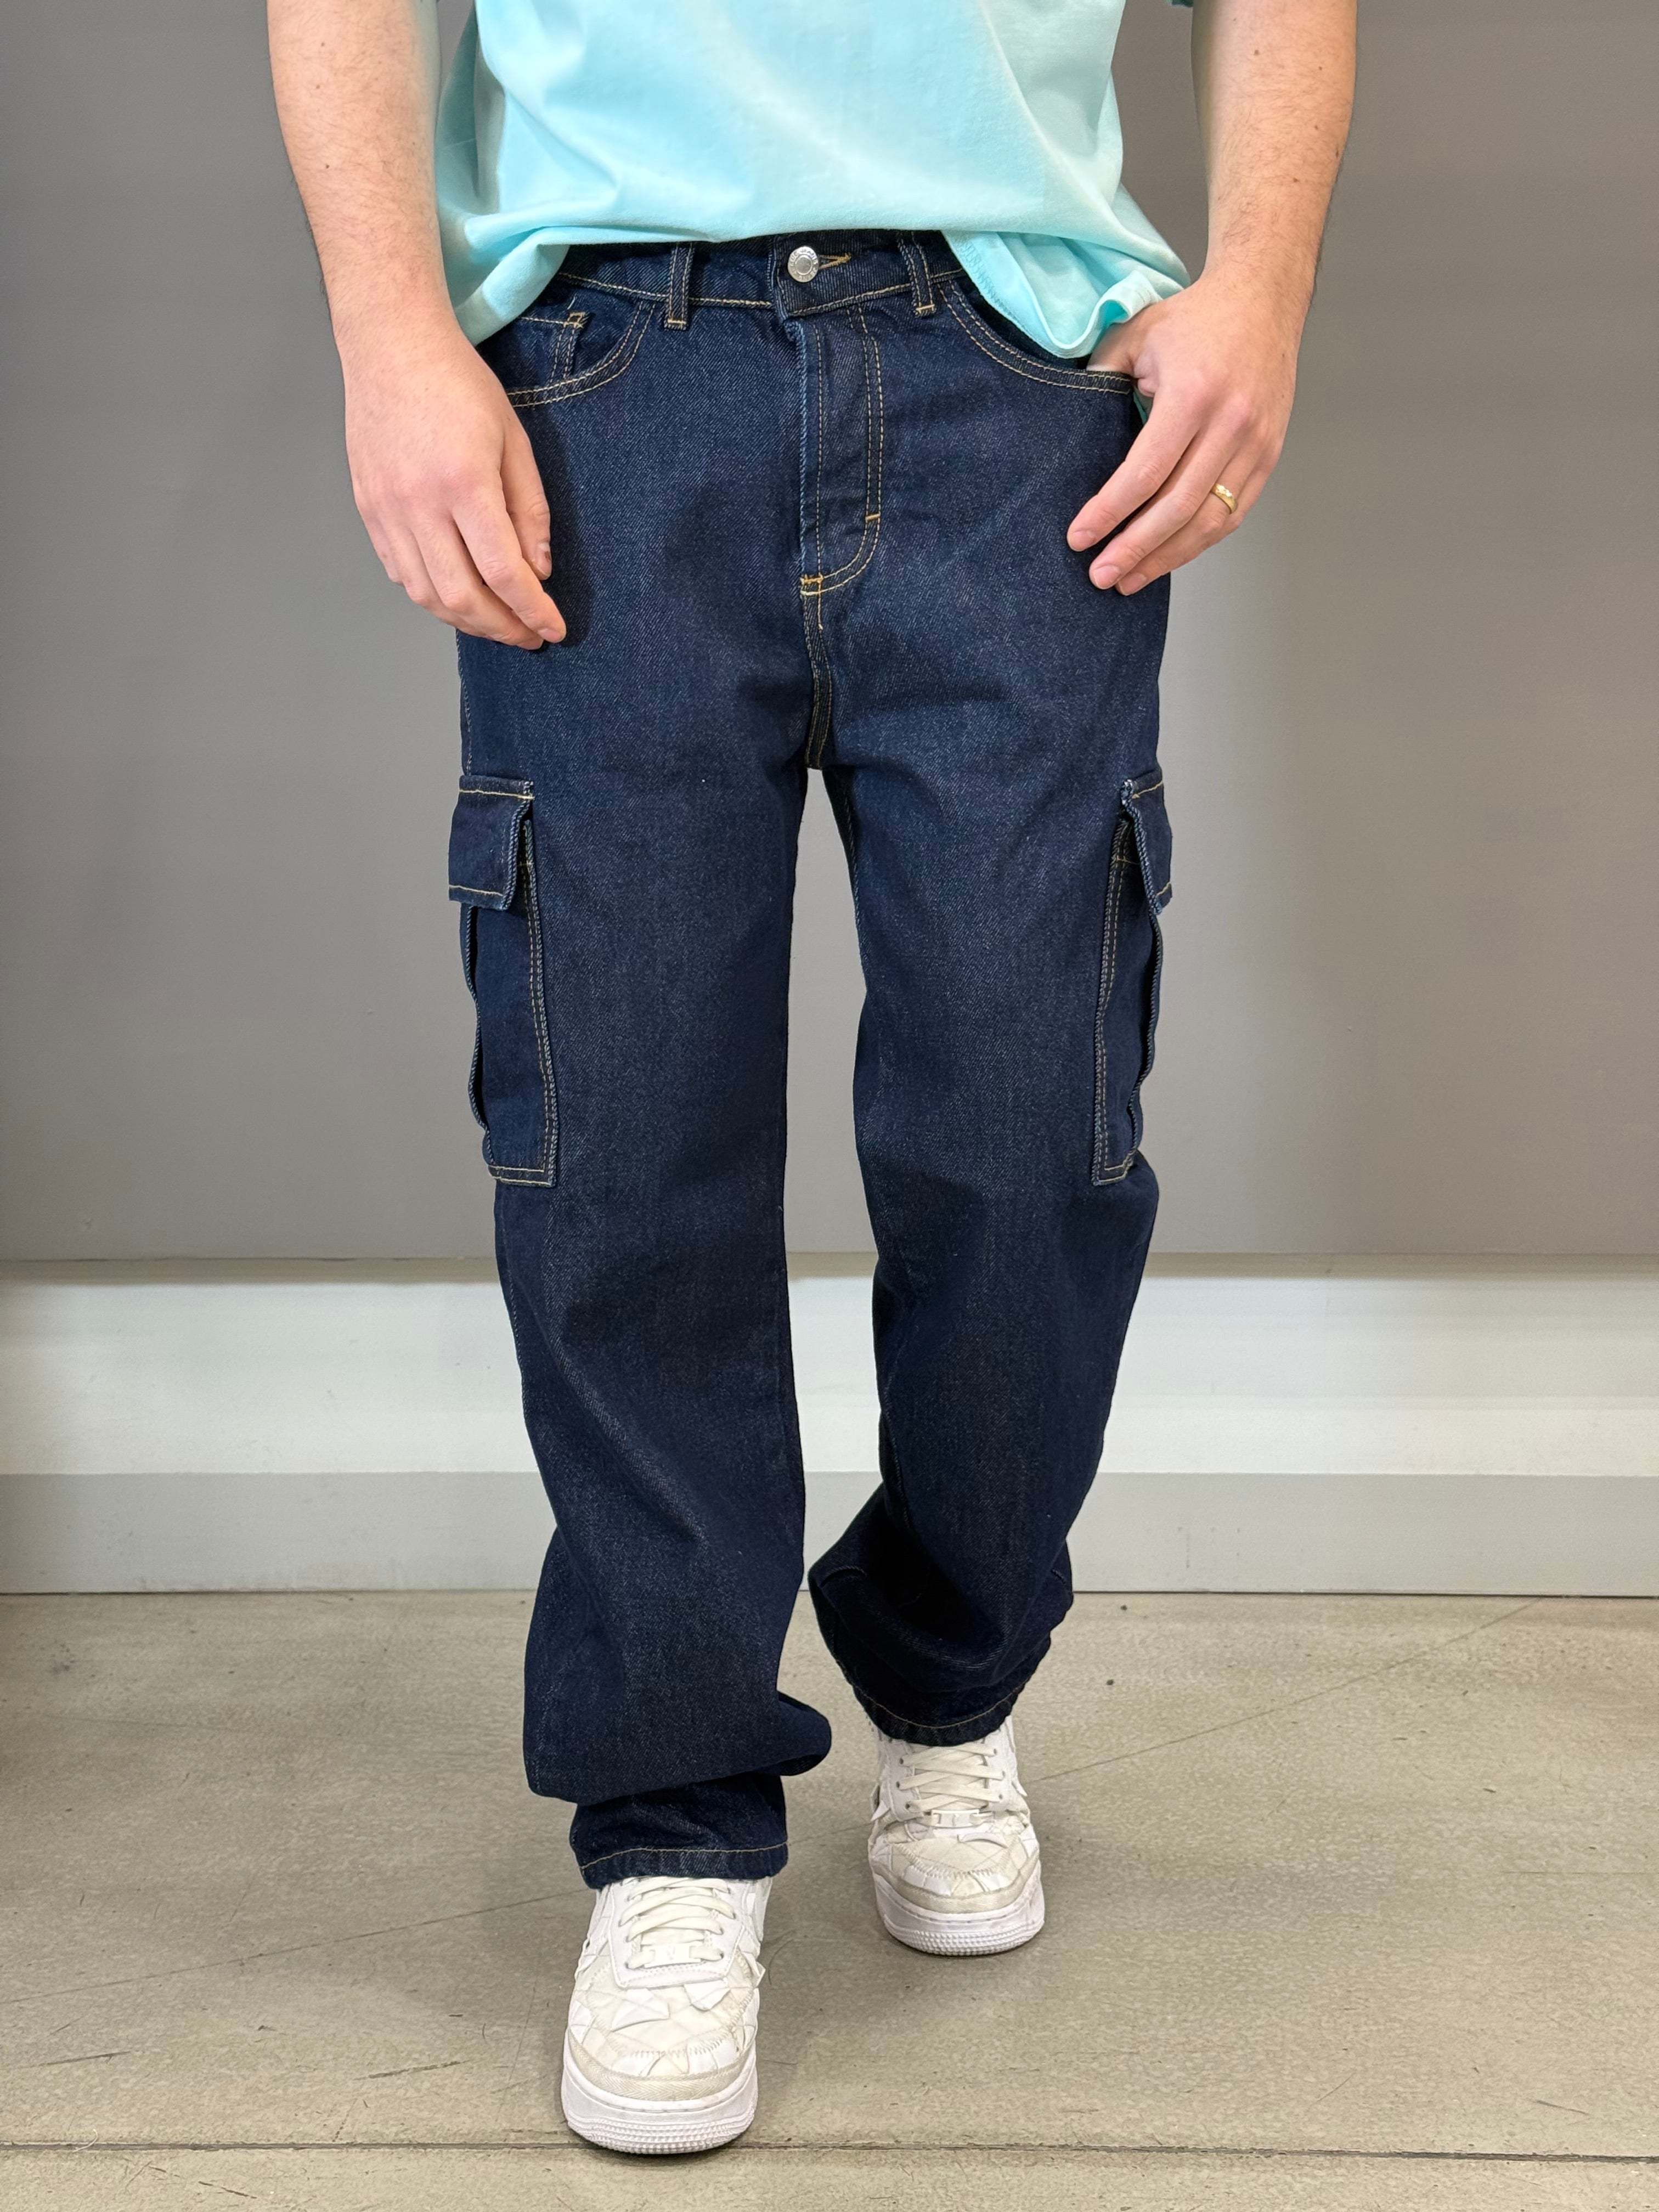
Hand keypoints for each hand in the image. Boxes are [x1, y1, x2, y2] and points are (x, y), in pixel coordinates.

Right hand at [342, 323, 564, 647]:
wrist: (392, 345)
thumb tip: (538, 571)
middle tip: (528, 636)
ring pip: (428, 594)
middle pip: (463, 596)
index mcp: (464, 481)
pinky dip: (434, 596)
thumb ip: (530, 510)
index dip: (532, 611)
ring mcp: (387, 509)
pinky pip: (402, 573)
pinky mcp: (368, 509)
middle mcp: (419, 502)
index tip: (553, 630)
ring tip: (498, 622)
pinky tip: (459, 595)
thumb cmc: (459, 384)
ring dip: (467, 620)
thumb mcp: (514, 440)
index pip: (504, 572)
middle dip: (502, 627)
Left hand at [1065, 270, 1300, 593]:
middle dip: (1134, 549)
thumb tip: (1064, 430)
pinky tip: (1168, 556)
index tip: (1079, 539)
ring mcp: (1256, 443)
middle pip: (1177, 508)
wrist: (1264, 300)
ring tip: (1129, 579)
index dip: (1110, 512)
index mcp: (1193, 394)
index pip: (1145, 472)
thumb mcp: (1136, 337)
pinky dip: (1199, 542)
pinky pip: (1233, 513)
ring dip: (1166, 557)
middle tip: (1100, 576)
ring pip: (1209, 520)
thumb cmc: (1194, 320)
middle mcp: (1231, 423)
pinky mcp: (1269, 455)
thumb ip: (1099, 380)